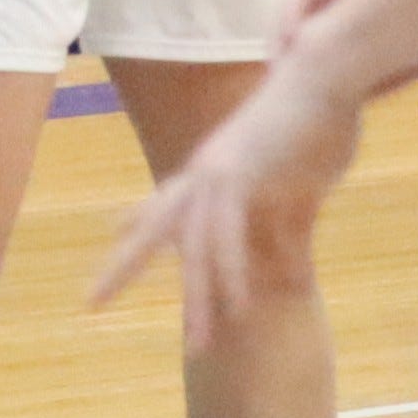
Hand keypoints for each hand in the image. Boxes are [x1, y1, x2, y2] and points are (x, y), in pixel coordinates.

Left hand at [88, 28, 360, 345]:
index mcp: (213, 164)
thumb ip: (288, 210)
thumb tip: (292, 233)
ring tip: (197, 347)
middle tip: (91, 303)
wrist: (326, 71)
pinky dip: (231, 273)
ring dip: (198, 300)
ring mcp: (217, 172)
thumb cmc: (317, 113)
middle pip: (154, 225)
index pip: (167, 199)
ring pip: (193, 248)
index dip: (139, 221)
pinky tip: (237, 307)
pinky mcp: (240, 175)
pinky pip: (227, 236)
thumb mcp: (300, 172)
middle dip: (122, 266)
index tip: (114, 233)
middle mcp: (204, 170)